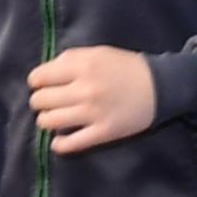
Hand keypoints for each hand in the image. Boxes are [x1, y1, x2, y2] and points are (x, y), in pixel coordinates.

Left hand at [26, 44, 157, 153]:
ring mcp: (91, 113)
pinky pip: (70, 144)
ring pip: (49, 122)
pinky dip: (59, 144)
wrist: (159, 87)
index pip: (40, 77)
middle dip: (40, 101)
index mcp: (82, 66)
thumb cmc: (126, 67)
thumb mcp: (98, 52)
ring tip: (53, 119)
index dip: (36, 81)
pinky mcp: (101, 133)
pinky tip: (59, 140)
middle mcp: (84, 89)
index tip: (41, 84)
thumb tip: (45, 73)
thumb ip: (71, 59)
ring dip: (46, 121)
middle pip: (41, 100)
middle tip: (48, 102)